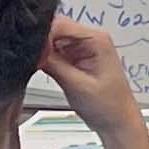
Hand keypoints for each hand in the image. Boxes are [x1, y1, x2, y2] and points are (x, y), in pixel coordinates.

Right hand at [38, 20, 148, 148]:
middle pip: (55, 28)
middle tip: (31, 60)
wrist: (117, 123)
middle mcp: (89, 39)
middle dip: (40, 42)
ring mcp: (81, 48)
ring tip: (36, 65)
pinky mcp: (75, 59)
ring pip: (52, 39)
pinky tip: (40, 68)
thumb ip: (54, 64)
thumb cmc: (107, 106)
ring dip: (41, 51)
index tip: (32, 52)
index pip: (62, 24)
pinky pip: (54, 51)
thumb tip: (33, 48)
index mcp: (96, 39)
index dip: (43, 36)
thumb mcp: (77, 85)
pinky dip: (45, 58)